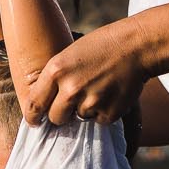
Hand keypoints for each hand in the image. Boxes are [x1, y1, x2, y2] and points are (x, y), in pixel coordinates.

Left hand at [23, 21, 152, 125]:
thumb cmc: (101, 47)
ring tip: (99, 88)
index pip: (34, 105)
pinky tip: (111, 93)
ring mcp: (91, 102)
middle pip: (55, 118)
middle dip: (61, 114)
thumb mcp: (69, 55)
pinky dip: (104, 111)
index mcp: (56, 70)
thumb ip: (55, 79)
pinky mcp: (109, 112)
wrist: (136, 46)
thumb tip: (42, 107)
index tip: (34, 122)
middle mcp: (71, 88)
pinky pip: (99, 120)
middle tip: (73, 102)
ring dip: (86, 109)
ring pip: (79, 118)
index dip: (32, 117)